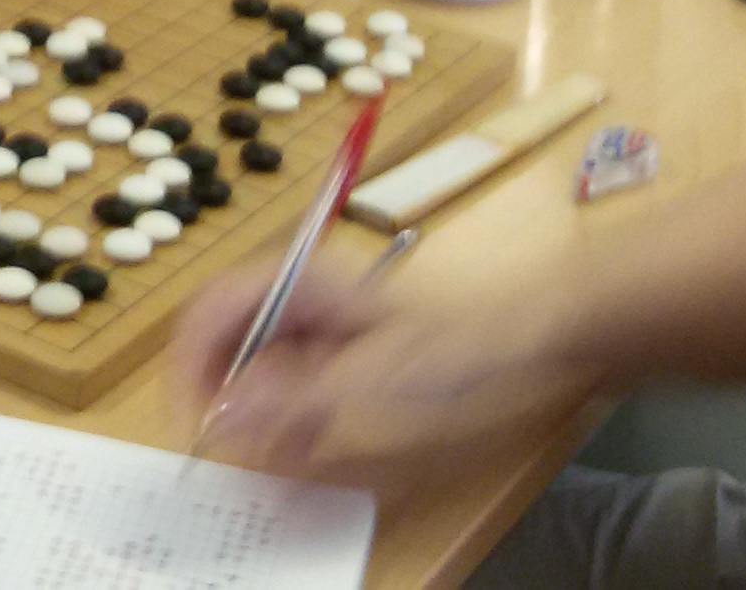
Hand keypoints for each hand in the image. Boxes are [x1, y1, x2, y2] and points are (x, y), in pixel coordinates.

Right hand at [171, 251, 596, 489]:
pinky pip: (305, 401)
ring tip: (307, 459)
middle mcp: (308, 304)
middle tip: (258, 454)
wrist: (554, 340)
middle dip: (237, 409)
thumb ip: (292, 401)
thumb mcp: (375, 380)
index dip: (191, 368)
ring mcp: (331, 335)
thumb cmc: (472, 344)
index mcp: (303, 286)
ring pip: (267, 383)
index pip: (211, 313)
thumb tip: (220, 416)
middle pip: (232, 352)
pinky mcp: (355, 366)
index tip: (198, 424)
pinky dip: (306, 434)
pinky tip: (335, 455)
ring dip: (273, 428)